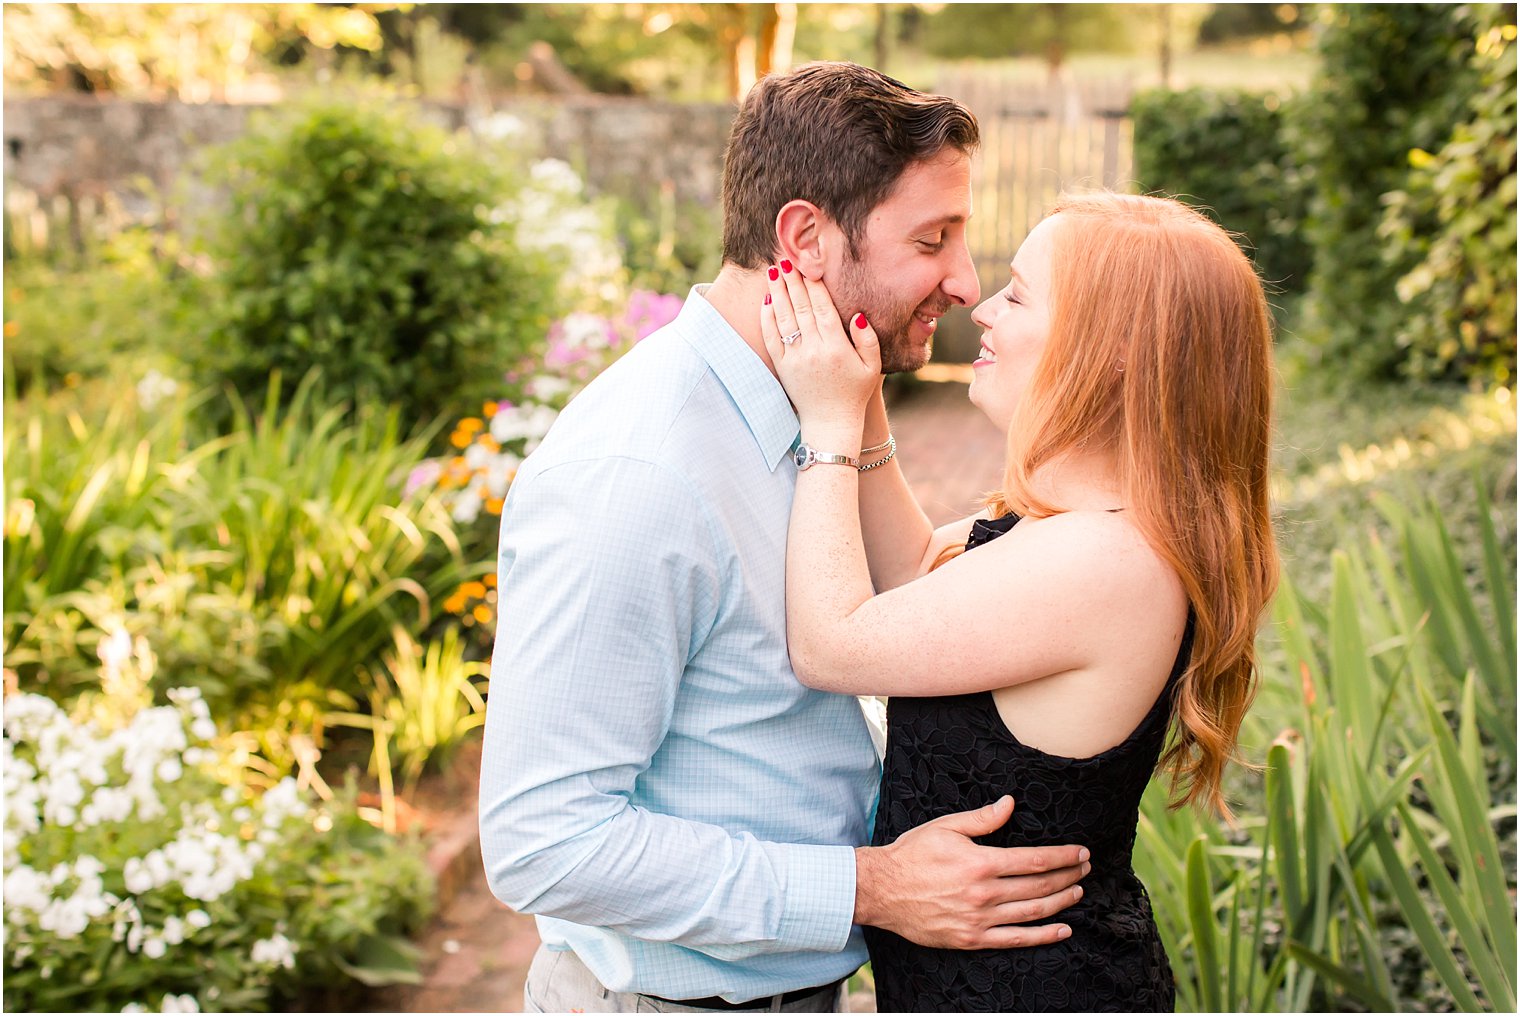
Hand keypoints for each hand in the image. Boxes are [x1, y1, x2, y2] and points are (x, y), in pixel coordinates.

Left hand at [760, 262, 880, 438]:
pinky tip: (767, 300)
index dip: (814, 285)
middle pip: (801, 307)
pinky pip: (771, 337)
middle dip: (793, 281)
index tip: (809, 266)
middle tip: (786, 259)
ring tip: (774, 271)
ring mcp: (794, 358)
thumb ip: (867, 338)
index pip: (823, 308)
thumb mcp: (872, 367)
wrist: (830, 424)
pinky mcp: (782, 366)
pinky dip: (768, 317)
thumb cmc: (854, 393)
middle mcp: (813, 350)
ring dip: (778, 292)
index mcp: (836, 347)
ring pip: (784, 318)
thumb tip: (856, 313)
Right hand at [854, 796, 1089, 949]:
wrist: (882, 890)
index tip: (1080, 852)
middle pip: (1039, 885)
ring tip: (1077, 892)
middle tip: (1086, 869)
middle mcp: (984, 893)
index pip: (1034, 859)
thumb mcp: (945, 827)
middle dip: (1068, 876)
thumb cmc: (912, 855)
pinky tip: (1062, 929)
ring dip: (1061, 902)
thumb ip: (982, 818)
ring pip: (1033, 912)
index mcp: (980, 862)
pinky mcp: (972, 939)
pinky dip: (1043, 936)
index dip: (1062, 856)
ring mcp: (980, 919)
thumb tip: (1010, 804)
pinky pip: (1016, 939)